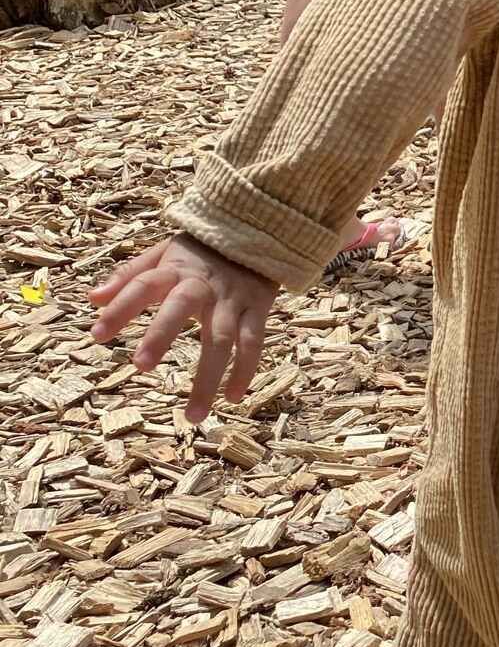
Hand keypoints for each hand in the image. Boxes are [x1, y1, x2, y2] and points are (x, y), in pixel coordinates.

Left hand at [89, 236, 277, 424]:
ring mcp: (233, 298)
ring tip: (192, 416)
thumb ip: (128, 275)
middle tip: (141, 366)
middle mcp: (203, 284)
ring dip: (208, 377)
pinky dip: (244, 370)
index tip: (96, 335)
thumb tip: (92, 299)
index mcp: (176, 269)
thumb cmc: (202, 250)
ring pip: (222, 338)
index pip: (143, 285)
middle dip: (162, 334)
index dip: (121, 307)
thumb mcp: (164, 253)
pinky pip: (253, 343)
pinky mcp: (258, 308)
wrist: (260, 230)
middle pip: (181, 307)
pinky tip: (232, 398)